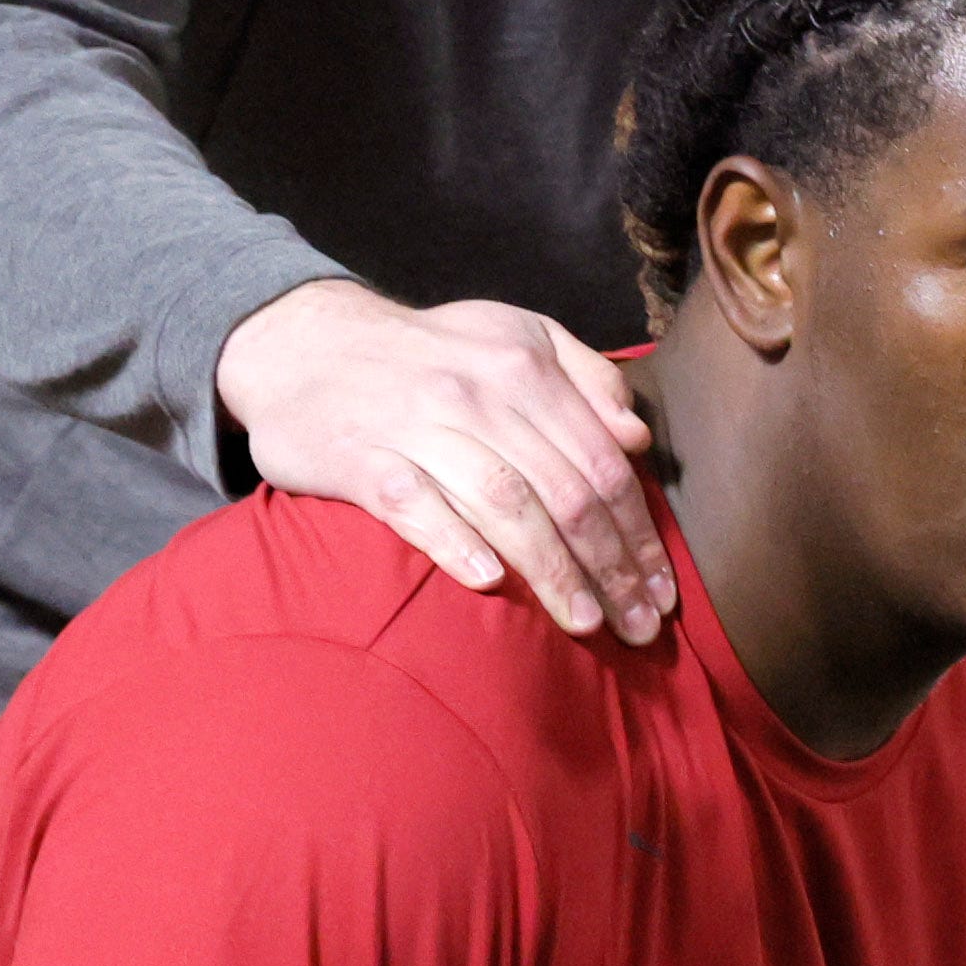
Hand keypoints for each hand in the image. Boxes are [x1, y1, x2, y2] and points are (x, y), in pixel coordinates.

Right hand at [215, 280, 675, 641]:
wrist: (303, 344)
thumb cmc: (426, 355)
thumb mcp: (512, 337)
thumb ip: (584, 376)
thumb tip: (636, 438)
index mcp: (523, 366)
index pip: (601, 463)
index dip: (639, 533)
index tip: (662, 592)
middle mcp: (476, 395)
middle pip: (564, 492)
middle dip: (611, 568)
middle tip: (640, 628)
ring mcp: (416, 427)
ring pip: (503, 504)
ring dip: (552, 571)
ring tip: (586, 625)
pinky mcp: (361, 460)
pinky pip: (415, 505)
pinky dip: (454, 543)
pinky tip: (488, 583)